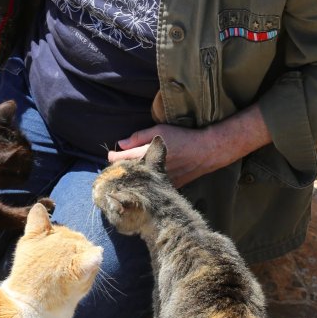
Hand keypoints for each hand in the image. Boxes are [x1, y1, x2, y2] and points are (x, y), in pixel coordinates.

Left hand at [107, 105, 271, 187]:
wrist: (206, 152)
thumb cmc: (182, 138)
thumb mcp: (160, 130)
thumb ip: (138, 137)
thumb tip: (121, 143)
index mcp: (147, 155)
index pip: (122, 160)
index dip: (114, 158)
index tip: (110, 156)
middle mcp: (152, 170)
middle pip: (128, 173)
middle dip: (122, 168)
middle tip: (119, 163)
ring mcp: (160, 180)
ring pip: (140, 181)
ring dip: (134, 176)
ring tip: (132, 171)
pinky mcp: (168, 187)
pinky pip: (153, 186)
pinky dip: (147, 182)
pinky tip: (147, 178)